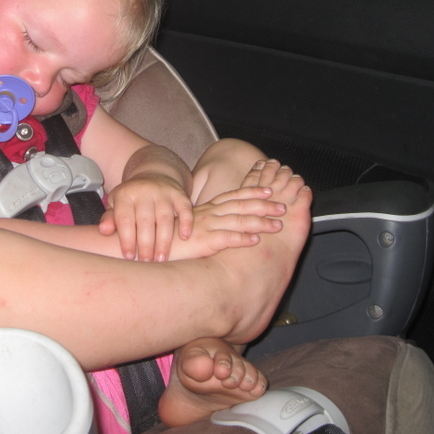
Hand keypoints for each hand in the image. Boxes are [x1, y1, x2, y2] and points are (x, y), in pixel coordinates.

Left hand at [98, 174, 192, 261]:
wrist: (153, 174)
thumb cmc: (132, 198)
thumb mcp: (117, 204)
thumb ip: (110, 218)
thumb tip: (104, 231)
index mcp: (125, 195)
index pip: (125, 219)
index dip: (127, 239)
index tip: (129, 257)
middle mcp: (144, 191)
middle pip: (145, 220)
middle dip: (146, 244)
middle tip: (147, 262)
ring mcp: (163, 191)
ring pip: (165, 217)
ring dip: (164, 240)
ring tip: (161, 258)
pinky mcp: (179, 193)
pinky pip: (184, 207)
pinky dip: (186, 222)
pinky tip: (185, 237)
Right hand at [170, 181, 292, 258]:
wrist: (150, 244)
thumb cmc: (170, 238)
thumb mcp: (191, 225)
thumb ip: (207, 223)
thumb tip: (221, 226)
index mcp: (207, 209)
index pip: (233, 195)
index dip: (252, 191)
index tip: (269, 189)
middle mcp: (209, 214)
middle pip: (241, 205)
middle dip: (264, 204)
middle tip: (283, 205)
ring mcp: (206, 226)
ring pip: (238, 220)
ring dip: (260, 222)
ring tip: (278, 224)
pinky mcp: (203, 241)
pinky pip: (226, 238)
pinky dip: (242, 238)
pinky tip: (255, 240)